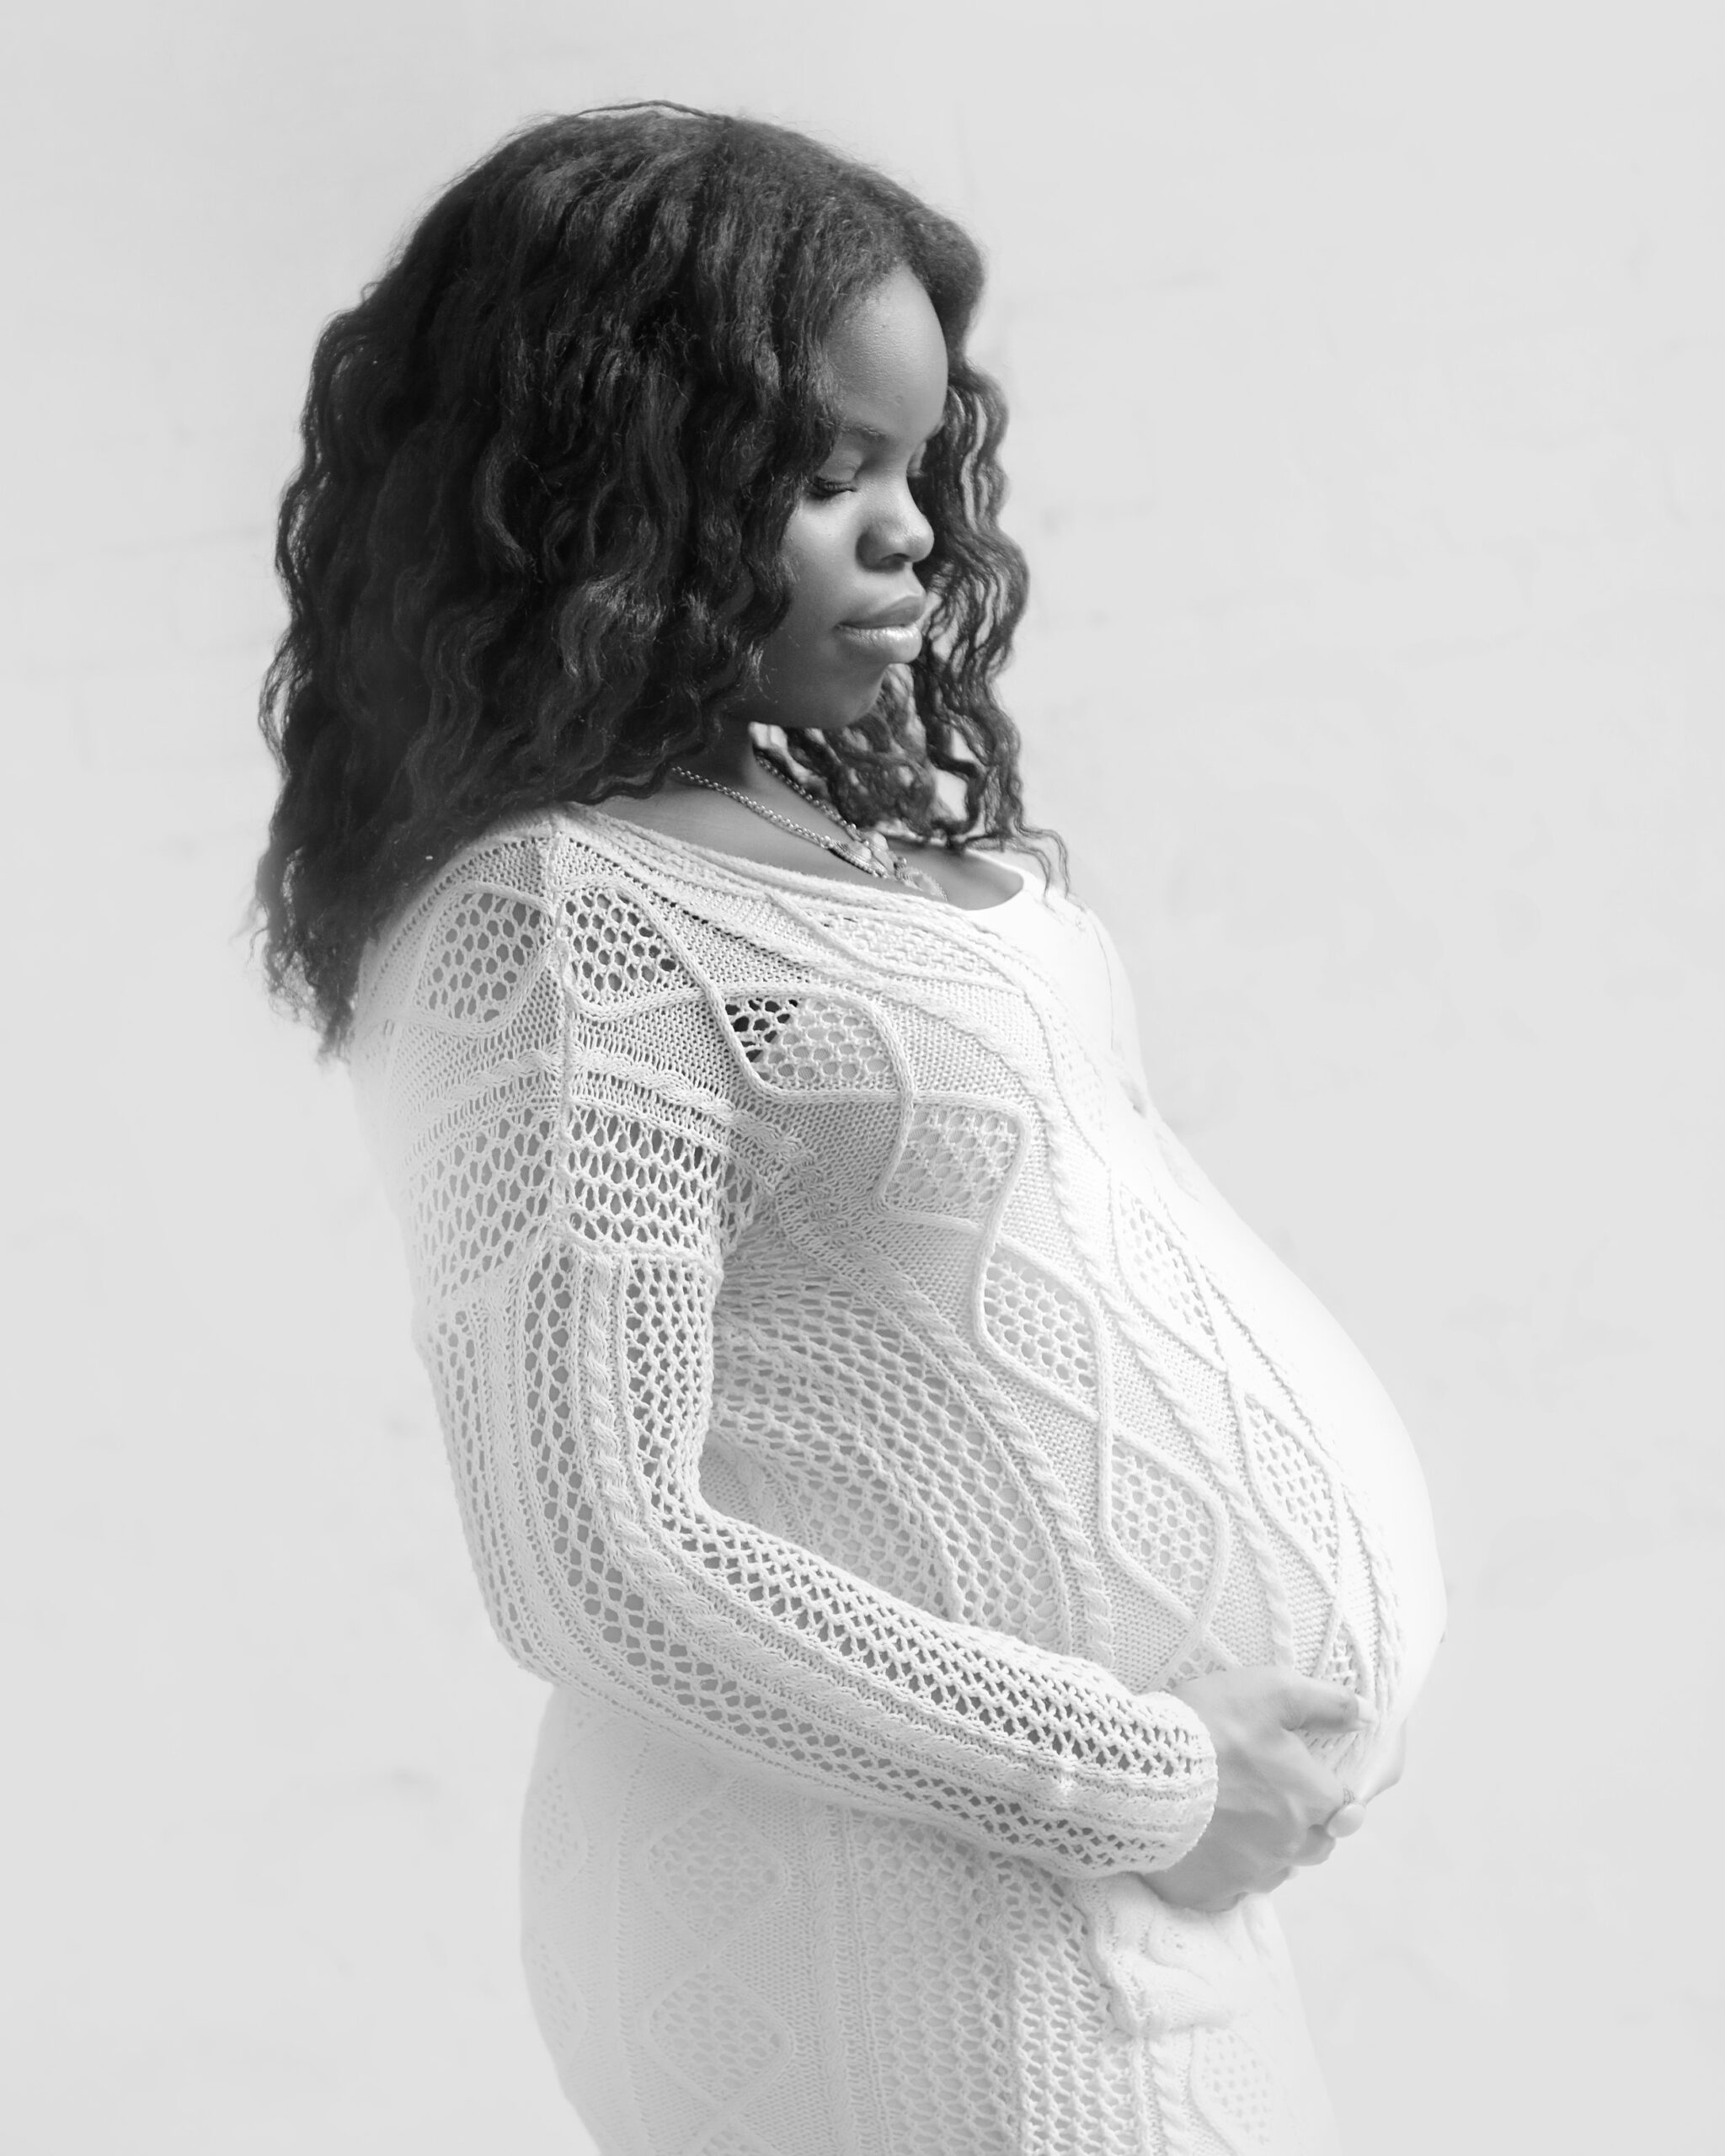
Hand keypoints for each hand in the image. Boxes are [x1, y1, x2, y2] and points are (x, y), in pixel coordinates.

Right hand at [1148, 1668, 1375, 1912]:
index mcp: (1309, 1801)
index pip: (1344, 1808)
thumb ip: (1325, 1703)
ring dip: (1266, 1850)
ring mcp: (1249, 1876)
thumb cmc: (1208, 1727)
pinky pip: (1231, 1891)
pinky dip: (1225, 1872)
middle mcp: (1288, 1847)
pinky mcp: (1210, 1894)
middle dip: (1303, 1826)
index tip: (1302, 1777)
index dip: (1327, 1792)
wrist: (1137, 1771)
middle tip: (1266, 1796)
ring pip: (1275, 1870)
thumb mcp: (1270, 1693)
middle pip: (1315, 1846)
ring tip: (1232, 1818)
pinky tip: (1206, 1845)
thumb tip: (1367, 1716)